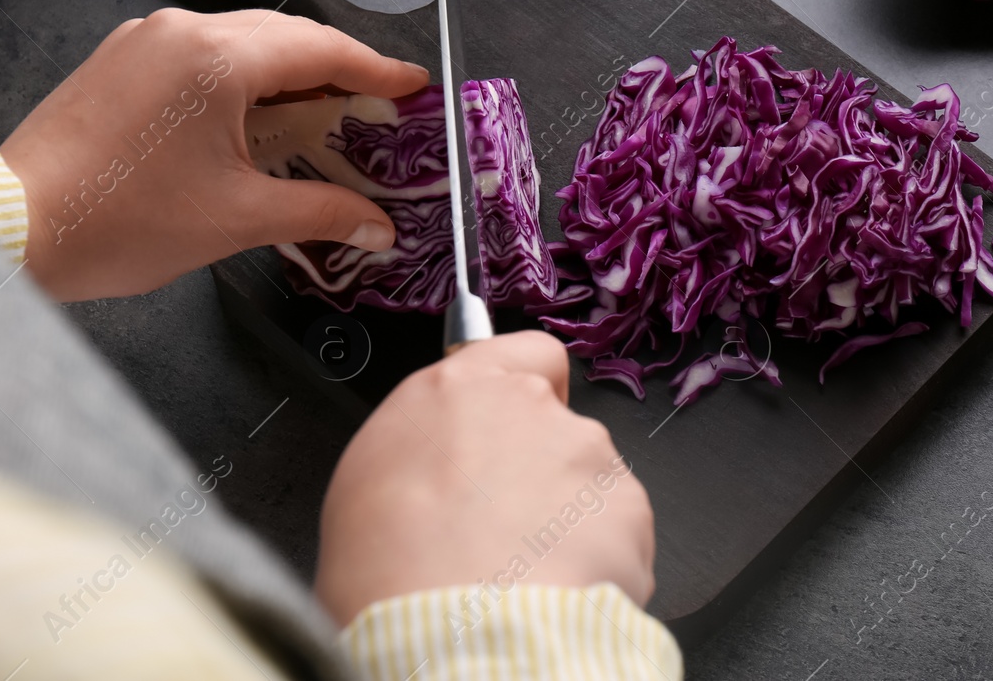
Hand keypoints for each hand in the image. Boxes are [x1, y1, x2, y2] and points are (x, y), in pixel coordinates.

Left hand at [0, 8, 428, 301]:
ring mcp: (143, 41)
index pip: (322, 47)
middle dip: (338, 70)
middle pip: (286, 36)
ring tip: (323, 120)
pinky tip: (256, 123)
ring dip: (288, 76)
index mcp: (216, 57)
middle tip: (376, 110)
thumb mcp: (236, 220)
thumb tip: (375, 227)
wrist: (11, 224)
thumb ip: (320, 212)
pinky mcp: (120, 61)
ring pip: (242, 43)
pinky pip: (201, 56)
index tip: (412, 86)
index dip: (376, 69)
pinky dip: (242, 82)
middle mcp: (180, 31)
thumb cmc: (116, 221)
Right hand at [315, 331, 655, 626]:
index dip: (528, 385)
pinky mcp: (627, 504)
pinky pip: (617, 527)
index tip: (517, 419)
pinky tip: (557, 588)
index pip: (523, 352)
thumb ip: (420, 451)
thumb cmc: (389, 577)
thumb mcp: (366, 489)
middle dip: (538, 467)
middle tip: (502, 525)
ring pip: (585, 477)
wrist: (454, 640)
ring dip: (565, 515)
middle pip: (553, 422)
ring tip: (524, 571)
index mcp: (453, 391)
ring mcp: (584, 451)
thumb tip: (433, 471)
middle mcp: (526, 405)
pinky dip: (598, 556)